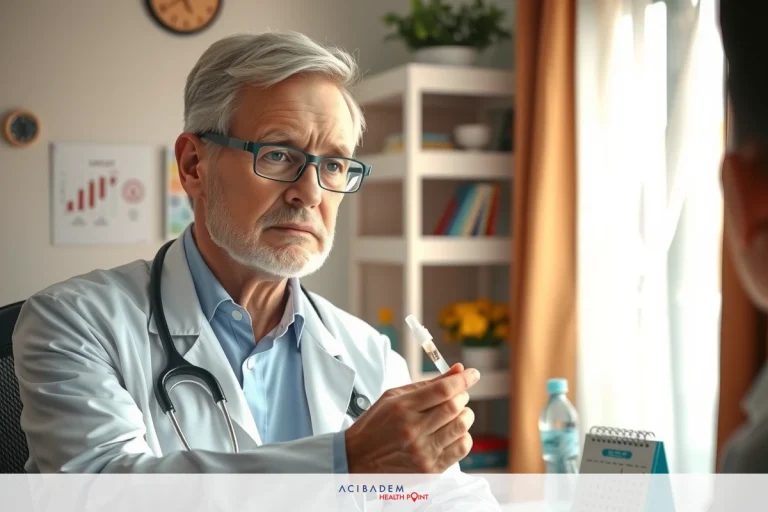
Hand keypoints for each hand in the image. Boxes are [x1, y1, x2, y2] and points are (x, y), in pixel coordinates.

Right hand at [344, 363, 479, 472]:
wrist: (357, 459)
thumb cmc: (376, 424)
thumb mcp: (394, 397)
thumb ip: (428, 384)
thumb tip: (458, 370)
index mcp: (402, 408)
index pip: (442, 390)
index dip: (463, 380)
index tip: (473, 374)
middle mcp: (413, 430)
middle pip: (454, 407)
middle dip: (462, 397)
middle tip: (458, 395)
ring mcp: (422, 452)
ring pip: (461, 427)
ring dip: (465, 415)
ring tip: (456, 414)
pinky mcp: (429, 469)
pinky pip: (461, 449)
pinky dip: (463, 436)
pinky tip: (452, 432)